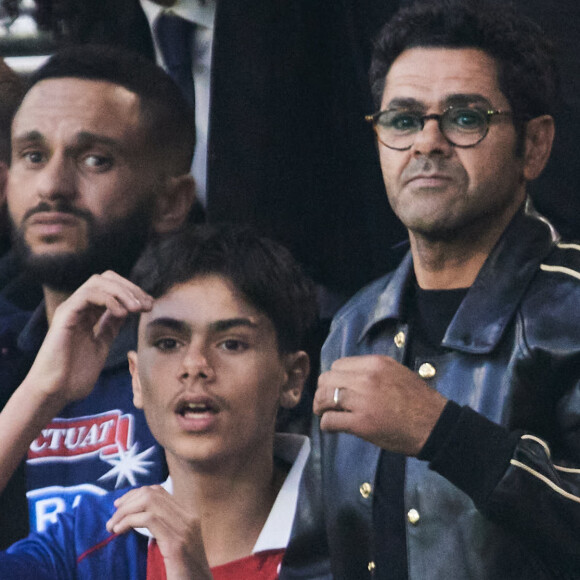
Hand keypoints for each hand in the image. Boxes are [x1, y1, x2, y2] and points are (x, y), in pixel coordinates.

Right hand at [26, 270, 152, 404]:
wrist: (56, 393)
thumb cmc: (74, 375)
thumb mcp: (101, 345)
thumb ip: (110, 327)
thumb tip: (126, 311)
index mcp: (88, 314)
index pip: (112, 289)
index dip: (133, 293)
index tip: (150, 306)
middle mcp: (79, 308)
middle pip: (107, 279)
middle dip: (131, 288)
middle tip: (147, 304)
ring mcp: (71, 310)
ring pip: (98, 282)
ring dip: (123, 292)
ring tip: (137, 308)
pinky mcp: (64, 316)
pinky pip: (87, 295)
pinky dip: (108, 299)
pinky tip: (122, 313)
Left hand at [107, 486, 212, 579]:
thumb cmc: (184, 574)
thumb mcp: (176, 546)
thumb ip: (164, 529)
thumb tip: (138, 518)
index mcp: (188, 516)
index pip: (158, 491)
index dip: (135, 495)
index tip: (119, 507)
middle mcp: (188, 517)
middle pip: (152, 493)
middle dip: (127, 502)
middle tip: (112, 520)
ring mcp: (184, 529)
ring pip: (149, 501)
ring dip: (125, 511)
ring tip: (112, 526)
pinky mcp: (176, 544)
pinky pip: (149, 520)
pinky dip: (129, 521)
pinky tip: (119, 531)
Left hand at [313, 355, 446, 455]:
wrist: (434, 425)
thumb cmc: (418, 401)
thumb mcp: (397, 372)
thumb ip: (373, 371)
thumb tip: (351, 377)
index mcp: (375, 364)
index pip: (338, 364)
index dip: (334, 377)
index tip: (336, 387)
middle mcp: (366, 378)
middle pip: (327, 379)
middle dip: (322, 390)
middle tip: (325, 401)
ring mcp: (362, 400)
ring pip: (324, 397)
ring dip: (320, 406)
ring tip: (323, 412)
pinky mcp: (361, 423)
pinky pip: (330, 420)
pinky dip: (326, 425)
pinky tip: (331, 427)